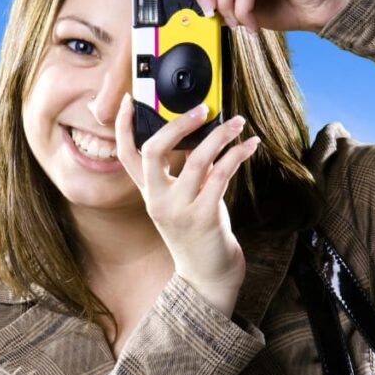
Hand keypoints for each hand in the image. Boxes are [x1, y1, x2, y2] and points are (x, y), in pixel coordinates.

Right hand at [115, 93, 259, 314]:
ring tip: (238, 123)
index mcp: (150, 193)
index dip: (124, 126)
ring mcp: (179, 209)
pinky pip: (220, 176)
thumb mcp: (185, 201)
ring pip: (195, 160)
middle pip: (153, 151)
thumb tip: (205, 136)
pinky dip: (237, 156)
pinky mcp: (204, 217)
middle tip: (202, 109)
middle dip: (177, 124)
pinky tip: (249, 146)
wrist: (208, 275)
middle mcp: (158, 200)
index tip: (130, 99)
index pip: (126, 155)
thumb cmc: (200, 233)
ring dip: (220, 137)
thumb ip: (188, 173)